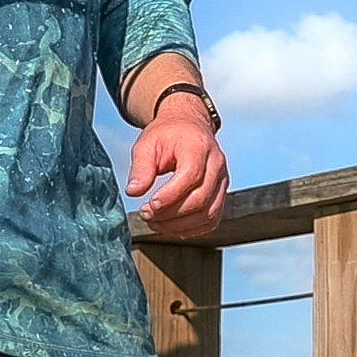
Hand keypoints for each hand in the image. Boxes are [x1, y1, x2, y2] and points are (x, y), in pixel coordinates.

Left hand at [128, 95, 227, 238]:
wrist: (187, 127)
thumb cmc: (166, 135)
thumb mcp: (147, 144)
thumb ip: (140, 168)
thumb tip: (134, 192)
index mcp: (198, 146)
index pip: (190, 176)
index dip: (170, 195)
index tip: (149, 205)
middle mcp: (216, 164)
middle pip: (201, 198)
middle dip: (171, 214)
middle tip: (147, 215)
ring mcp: (222, 181)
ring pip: (209, 213)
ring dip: (180, 226)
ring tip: (156, 223)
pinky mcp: (221, 194)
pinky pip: (212, 220)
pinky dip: (192, 229)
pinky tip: (171, 227)